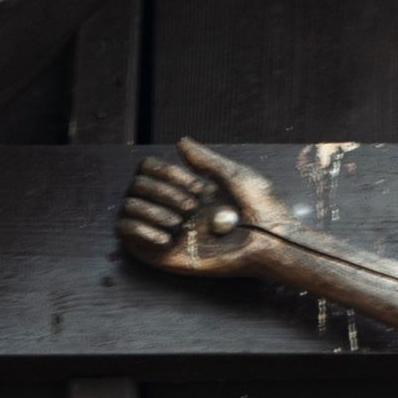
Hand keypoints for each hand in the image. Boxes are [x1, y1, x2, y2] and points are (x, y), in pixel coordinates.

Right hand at [119, 135, 288, 276]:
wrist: (270, 244)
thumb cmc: (263, 211)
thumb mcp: (237, 175)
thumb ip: (207, 161)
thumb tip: (181, 141)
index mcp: (187, 191)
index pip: (149, 170)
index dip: (165, 172)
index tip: (197, 186)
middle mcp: (173, 209)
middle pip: (136, 186)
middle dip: (161, 191)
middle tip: (192, 206)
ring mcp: (166, 232)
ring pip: (128, 209)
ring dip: (150, 210)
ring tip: (178, 223)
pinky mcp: (162, 256)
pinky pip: (126, 238)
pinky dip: (138, 231)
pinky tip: (166, 237)